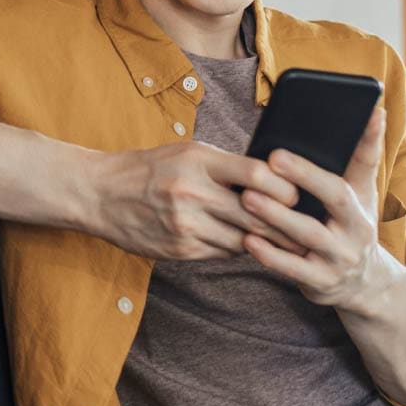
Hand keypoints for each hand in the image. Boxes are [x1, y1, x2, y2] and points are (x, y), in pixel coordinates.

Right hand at [85, 141, 301, 260]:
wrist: (101, 194)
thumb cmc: (150, 168)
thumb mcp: (187, 152)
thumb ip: (226, 165)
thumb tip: (273, 177)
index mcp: (198, 160)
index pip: (256, 174)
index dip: (284, 187)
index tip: (296, 193)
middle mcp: (192, 192)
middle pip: (256, 213)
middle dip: (284, 222)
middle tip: (304, 226)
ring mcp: (185, 225)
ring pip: (243, 239)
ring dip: (262, 239)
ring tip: (279, 237)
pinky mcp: (179, 250)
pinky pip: (222, 253)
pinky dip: (236, 247)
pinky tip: (240, 240)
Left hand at [239, 107, 389, 310]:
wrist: (366, 282)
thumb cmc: (353, 223)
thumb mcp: (363, 191)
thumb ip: (364, 153)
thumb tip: (375, 110)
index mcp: (359, 209)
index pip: (339, 185)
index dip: (311, 170)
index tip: (279, 151)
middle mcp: (352, 237)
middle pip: (325, 210)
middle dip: (297, 186)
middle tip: (266, 163)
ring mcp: (337, 262)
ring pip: (305, 240)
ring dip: (276, 219)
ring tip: (247, 199)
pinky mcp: (319, 284)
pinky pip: (292, 270)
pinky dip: (270, 256)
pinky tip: (248, 239)